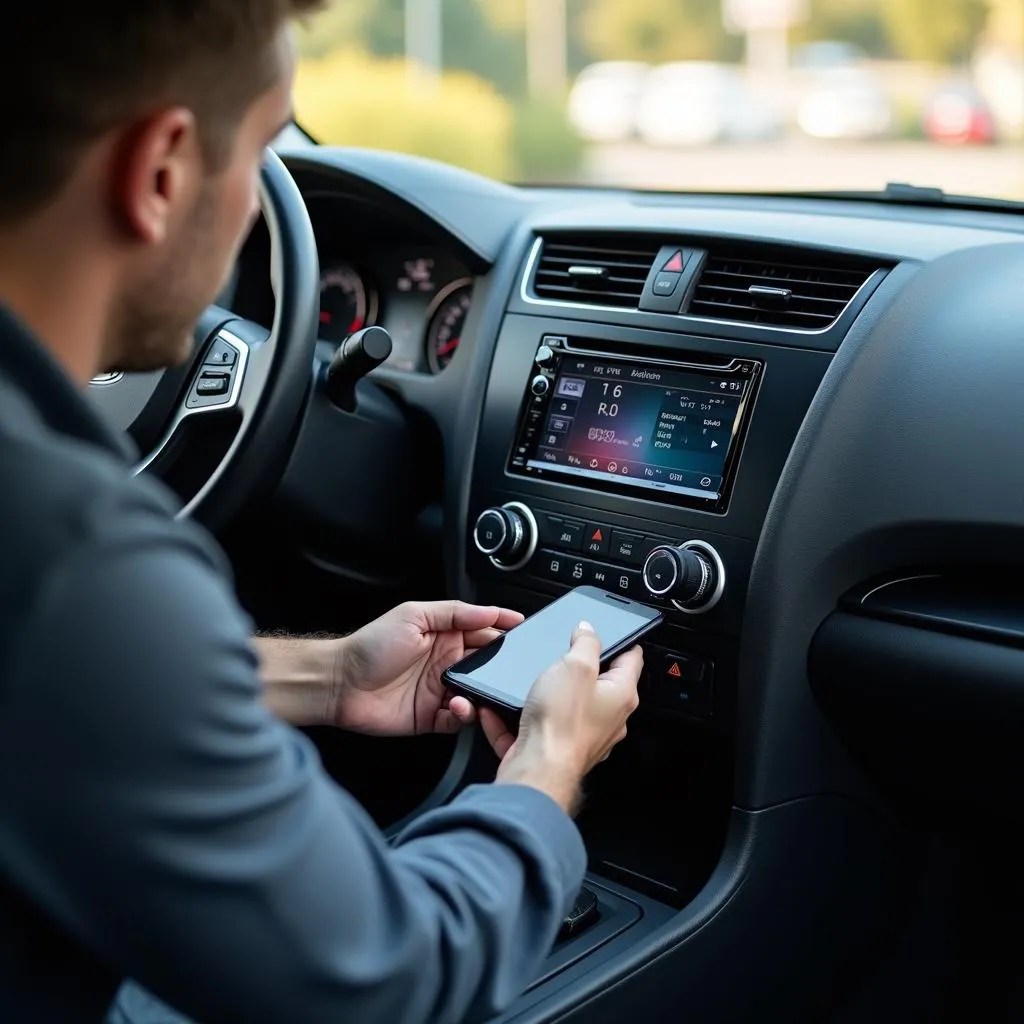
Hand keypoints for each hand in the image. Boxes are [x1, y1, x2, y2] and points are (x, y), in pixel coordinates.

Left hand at [334, 601, 523, 736]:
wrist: (340, 684)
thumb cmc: (370, 646)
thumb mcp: (414, 615)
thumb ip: (455, 613)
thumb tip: (490, 611)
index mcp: (444, 635)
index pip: (484, 631)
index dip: (503, 630)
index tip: (522, 630)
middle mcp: (446, 663)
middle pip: (486, 664)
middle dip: (499, 666)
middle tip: (506, 668)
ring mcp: (440, 690)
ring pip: (477, 693)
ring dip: (483, 693)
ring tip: (478, 690)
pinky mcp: (431, 717)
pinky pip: (459, 720)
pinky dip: (464, 715)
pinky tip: (457, 707)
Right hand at [480, 621, 642, 815]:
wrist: (536, 772)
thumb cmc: (561, 724)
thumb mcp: (576, 665)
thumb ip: (585, 643)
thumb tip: (588, 630)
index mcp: (621, 696)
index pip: (632, 660)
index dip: (623, 641)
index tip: (614, 632)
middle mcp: (607, 720)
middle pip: (597, 684)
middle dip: (578, 669)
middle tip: (561, 655)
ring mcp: (582, 738)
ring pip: (564, 707)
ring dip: (543, 694)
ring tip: (527, 684)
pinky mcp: (555, 751)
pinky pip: (535, 728)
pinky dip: (517, 719)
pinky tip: (498, 711)